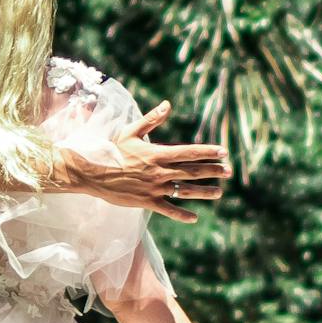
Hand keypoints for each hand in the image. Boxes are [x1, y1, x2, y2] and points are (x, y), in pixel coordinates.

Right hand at [55, 104, 231, 221]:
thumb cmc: (111, 150)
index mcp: (157, 154)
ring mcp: (154, 188)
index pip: (189, 152)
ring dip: (204, 192)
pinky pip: (168, 209)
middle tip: (229, 171)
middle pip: (192, 172)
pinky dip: (181, 214)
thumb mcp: (130, 131)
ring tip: (218, 192)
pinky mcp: (147, 201)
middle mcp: (159, 171)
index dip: (208, 152)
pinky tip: (194, 217)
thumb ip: (151, 120)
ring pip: (185, 191)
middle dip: (212, 171)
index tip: (224, 152)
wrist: (92, 172)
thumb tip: (167, 105)